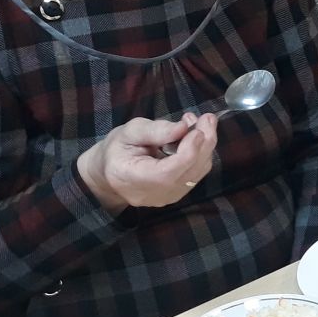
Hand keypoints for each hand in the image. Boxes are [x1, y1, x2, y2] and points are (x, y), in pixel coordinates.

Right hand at [77, 113, 218, 210]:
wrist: (110, 172)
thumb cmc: (116, 149)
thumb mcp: (129, 132)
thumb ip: (155, 130)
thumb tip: (183, 127)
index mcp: (133, 178)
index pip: (168, 172)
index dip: (188, 151)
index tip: (197, 128)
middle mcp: (152, 194)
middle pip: (188, 173)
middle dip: (203, 144)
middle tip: (208, 118)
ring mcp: (166, 198)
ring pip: (196, 174)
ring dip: (205, 147)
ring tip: (202, 122)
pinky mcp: (176, 194)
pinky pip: (195, 175)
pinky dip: (200, 154)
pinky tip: (196, 136)